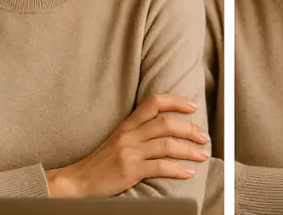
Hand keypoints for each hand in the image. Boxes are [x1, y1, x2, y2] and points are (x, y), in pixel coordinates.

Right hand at [46, 93, 208, 197]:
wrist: (78, 181)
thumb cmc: (102, 163)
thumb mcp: (118, 140)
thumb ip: (138, 131)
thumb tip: (167, 127)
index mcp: (127, 125)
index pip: (153, 102)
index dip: (175, 101)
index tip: (192, 107)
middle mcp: (129, 135)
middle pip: (166, 123)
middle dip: (190, 128)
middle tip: (203, 136)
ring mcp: (129, 152)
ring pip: (167, 144)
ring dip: (189, 149)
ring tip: (202, 154)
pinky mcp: (129, 171)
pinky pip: (160, 167)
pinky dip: (178, 170)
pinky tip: (189, 172)